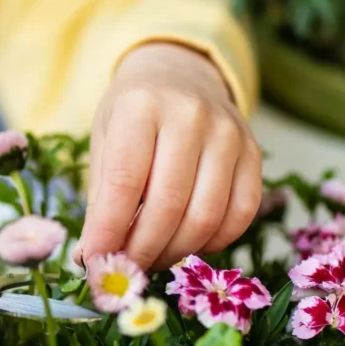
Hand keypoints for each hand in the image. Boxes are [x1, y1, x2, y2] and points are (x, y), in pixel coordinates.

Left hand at [77, 42, 261, 269]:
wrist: (181, 74)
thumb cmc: (133, 115)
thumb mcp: (104, 142)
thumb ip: (100, 201)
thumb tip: (90, 260)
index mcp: (140, 106)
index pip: (124, 182)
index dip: (109, 232)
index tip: (94, 265)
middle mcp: (190, 115)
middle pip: (168, 205)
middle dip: (142, 251)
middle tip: (125, 271)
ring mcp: (229, 133)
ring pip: (206, 216)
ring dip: (174, 252)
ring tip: (151, 259)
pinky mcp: (254, 153)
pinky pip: (240, 215)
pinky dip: (212, 243)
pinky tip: (187, 242)